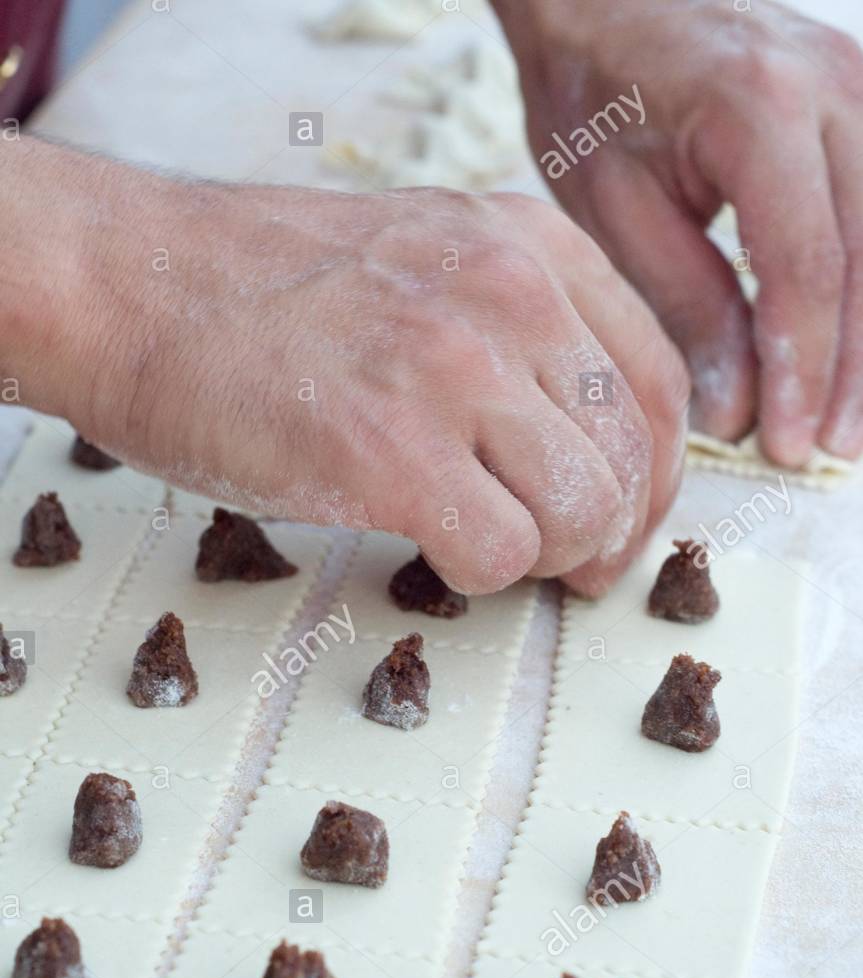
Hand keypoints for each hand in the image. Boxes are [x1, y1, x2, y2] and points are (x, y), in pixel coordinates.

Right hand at [2, 138, 686, 594]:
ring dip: (543, 558)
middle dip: (607, 536)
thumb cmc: (263, 289)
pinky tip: (432, 548)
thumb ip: (517, 327)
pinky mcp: (388, 451)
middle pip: (629, 458)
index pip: (655, 382)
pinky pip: (499, 555)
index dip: (654, 477)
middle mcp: (506, 296)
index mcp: (527, 245)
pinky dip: (478, 577)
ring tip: (488, 547)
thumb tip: (582, 442)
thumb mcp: (426, 257)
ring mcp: (449, 371)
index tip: (623, 520)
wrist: (134, 286)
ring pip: (579, 513)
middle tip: (568, 569)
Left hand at [495, 0, 862, 464]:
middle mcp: (834, 87)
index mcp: (759, 108)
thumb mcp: (618, 210)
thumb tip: (739, 412)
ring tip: (853, 425)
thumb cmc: (598, 98)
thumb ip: (687, 307)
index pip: (804, 267)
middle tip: (832, 452)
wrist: (610, 1)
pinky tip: (859, 359)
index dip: (804, 371)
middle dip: (855, 371)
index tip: (791, 447)